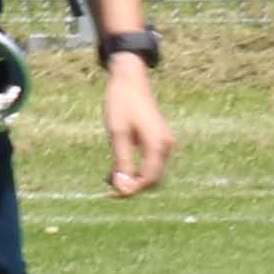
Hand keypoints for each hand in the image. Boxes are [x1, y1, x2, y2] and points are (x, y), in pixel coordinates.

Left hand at [102, 57, 174, 195]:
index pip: (149, 179)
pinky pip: (149, 162)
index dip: (132, 190)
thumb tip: (123, 186)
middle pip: (153, 178)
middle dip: (132, 186)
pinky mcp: (157, 140)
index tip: (111, 194)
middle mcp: (165, 146)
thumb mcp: (117, 134)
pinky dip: (134, 169)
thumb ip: (121, 161)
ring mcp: (163, 142)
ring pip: (151, 172)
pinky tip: (114, 168)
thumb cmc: (121, 104)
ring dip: (132, 178)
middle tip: (107, 187)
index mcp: (158, 144)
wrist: (129, 79)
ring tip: (108, 177)